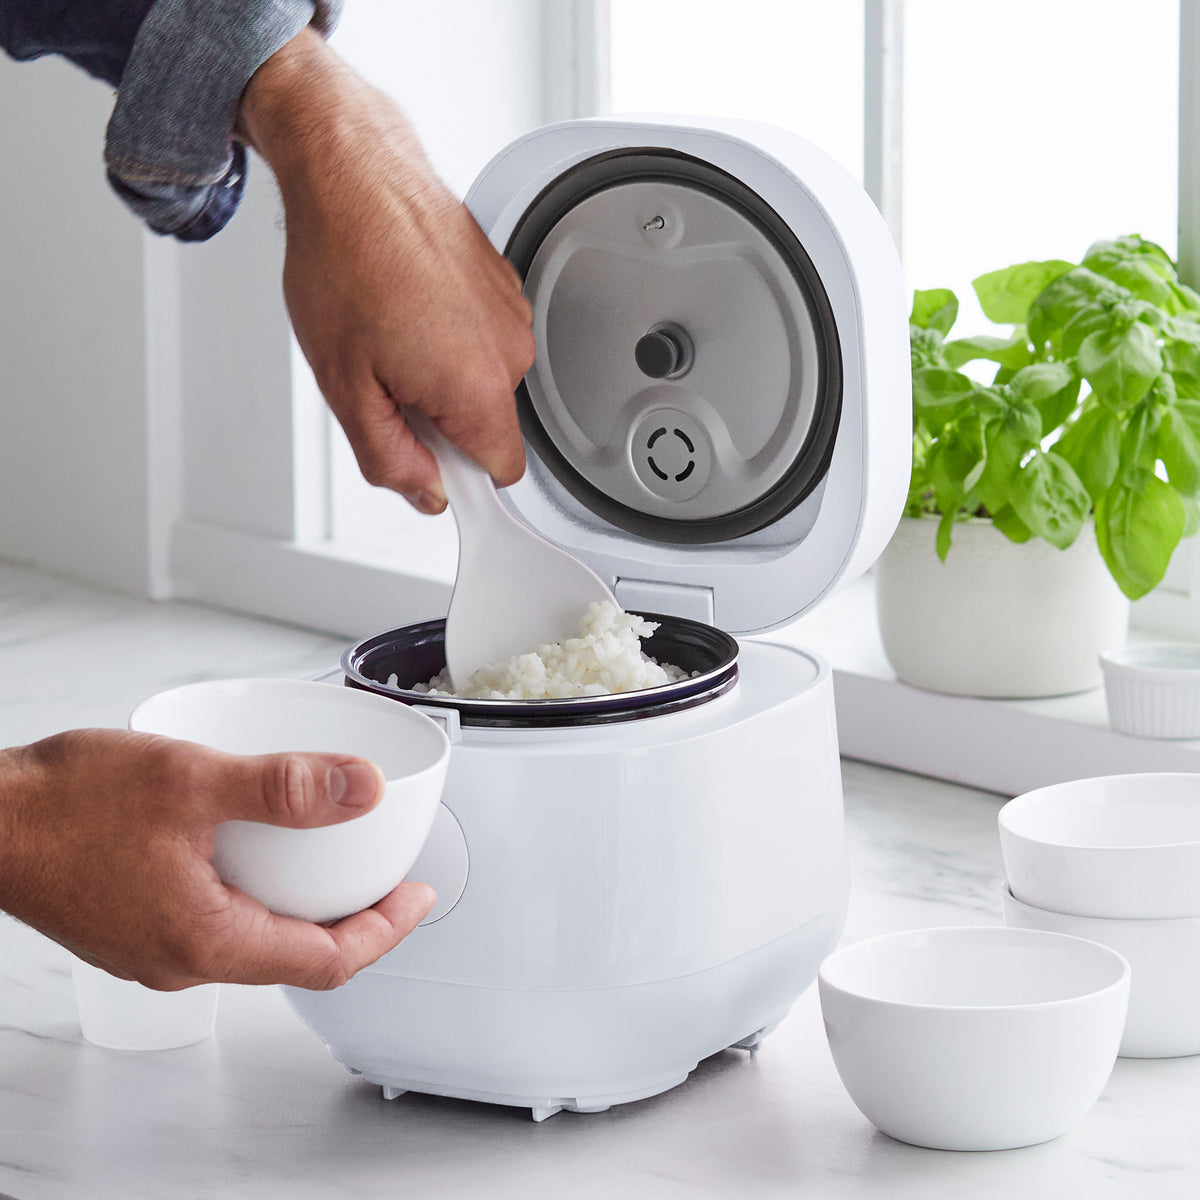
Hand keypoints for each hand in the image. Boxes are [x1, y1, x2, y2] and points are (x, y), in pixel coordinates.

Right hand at [0, 729, 434, 989]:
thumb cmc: (63, 807)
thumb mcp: (190, 781)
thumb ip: (283, 787)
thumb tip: (361, 789)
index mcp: (208, 940)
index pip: (328, 960)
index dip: (387, 929)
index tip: (420, 896)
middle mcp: (184, 958)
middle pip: (299, 955)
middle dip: (356, 918)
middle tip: (391, 877)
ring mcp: (157, 946)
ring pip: (259, 937)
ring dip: (307, 904)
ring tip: (340, 857)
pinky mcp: (138, 924)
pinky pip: (220, 919)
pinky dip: (261, 892)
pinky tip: (264, 847)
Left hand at [239, 29, 534, 513]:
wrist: (353, 171)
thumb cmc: (344, 260)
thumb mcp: (345, 388)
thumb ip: (390, 460)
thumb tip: (424, 493)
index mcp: (478, 387)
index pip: (500, 474)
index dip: (460, 481)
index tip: (432, 471)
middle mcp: (509, 351)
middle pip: (485, 425)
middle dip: (437, 420)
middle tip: (383, 379)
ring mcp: (510, 313)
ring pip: (481, 379)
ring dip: (439, 373)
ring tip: (389, 330)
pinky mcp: (502, 284)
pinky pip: (480, 337)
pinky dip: (447, 333)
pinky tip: (405, 303)